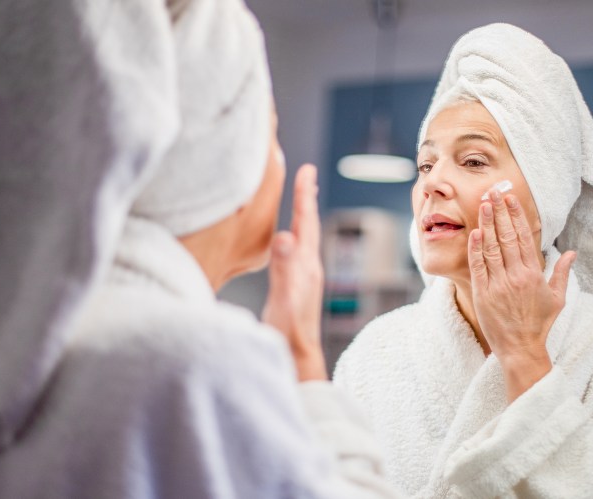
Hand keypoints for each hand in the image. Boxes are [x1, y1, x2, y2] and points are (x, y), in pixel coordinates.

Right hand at [262, 164, 327, 380]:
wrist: (297, 357)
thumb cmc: (289, 331)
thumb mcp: (284, 297)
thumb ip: (284, 268)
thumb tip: (285, 237)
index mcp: (305, 265)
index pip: (304, 223)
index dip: (304, 196)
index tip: (306, 170)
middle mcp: (308, 268)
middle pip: (308, 226)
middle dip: (306, 200)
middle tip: (307, 176)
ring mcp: (303, 278)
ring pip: (303, 239)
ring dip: (301, 217)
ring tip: (301, 202)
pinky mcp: (295, 288)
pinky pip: (295, 254)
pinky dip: (293, 238)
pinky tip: (288, 244)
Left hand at [467, 186, 575, 399]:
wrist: (521, 349)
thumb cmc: (539, 324)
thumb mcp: (557, 298)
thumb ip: (562, 273)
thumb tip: (572, 253)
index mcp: (534, 274)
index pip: (524, 238)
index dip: (516, 216)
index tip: (510, 199)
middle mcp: (516, 276)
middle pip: (507, 237)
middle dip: (499, 212)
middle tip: (493, 192)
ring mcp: (498, 285)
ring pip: (491, 248)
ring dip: (487, 224)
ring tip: (482, 205)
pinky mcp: (483, 294)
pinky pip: (478, 267)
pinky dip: (475, 249)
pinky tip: (474, 232)